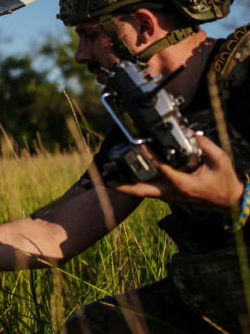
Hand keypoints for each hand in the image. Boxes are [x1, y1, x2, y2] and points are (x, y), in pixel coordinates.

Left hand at [110, 135, 243, 214]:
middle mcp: (171, 192)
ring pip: (141, 192)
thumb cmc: (224, 181)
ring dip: (124, 185)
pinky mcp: (167, 196)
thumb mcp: (221, 160)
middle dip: (121, 185)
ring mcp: (168, 196)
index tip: (139, 144)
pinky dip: (136, 184)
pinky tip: (125, 176)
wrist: (228, 202)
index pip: (161, 168)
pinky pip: (148, 190)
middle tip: (105, 179)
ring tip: (106, 177)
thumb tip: (190, 131)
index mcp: (183, 184)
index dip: (149, 156)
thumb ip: (205, 145)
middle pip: (140, 190)